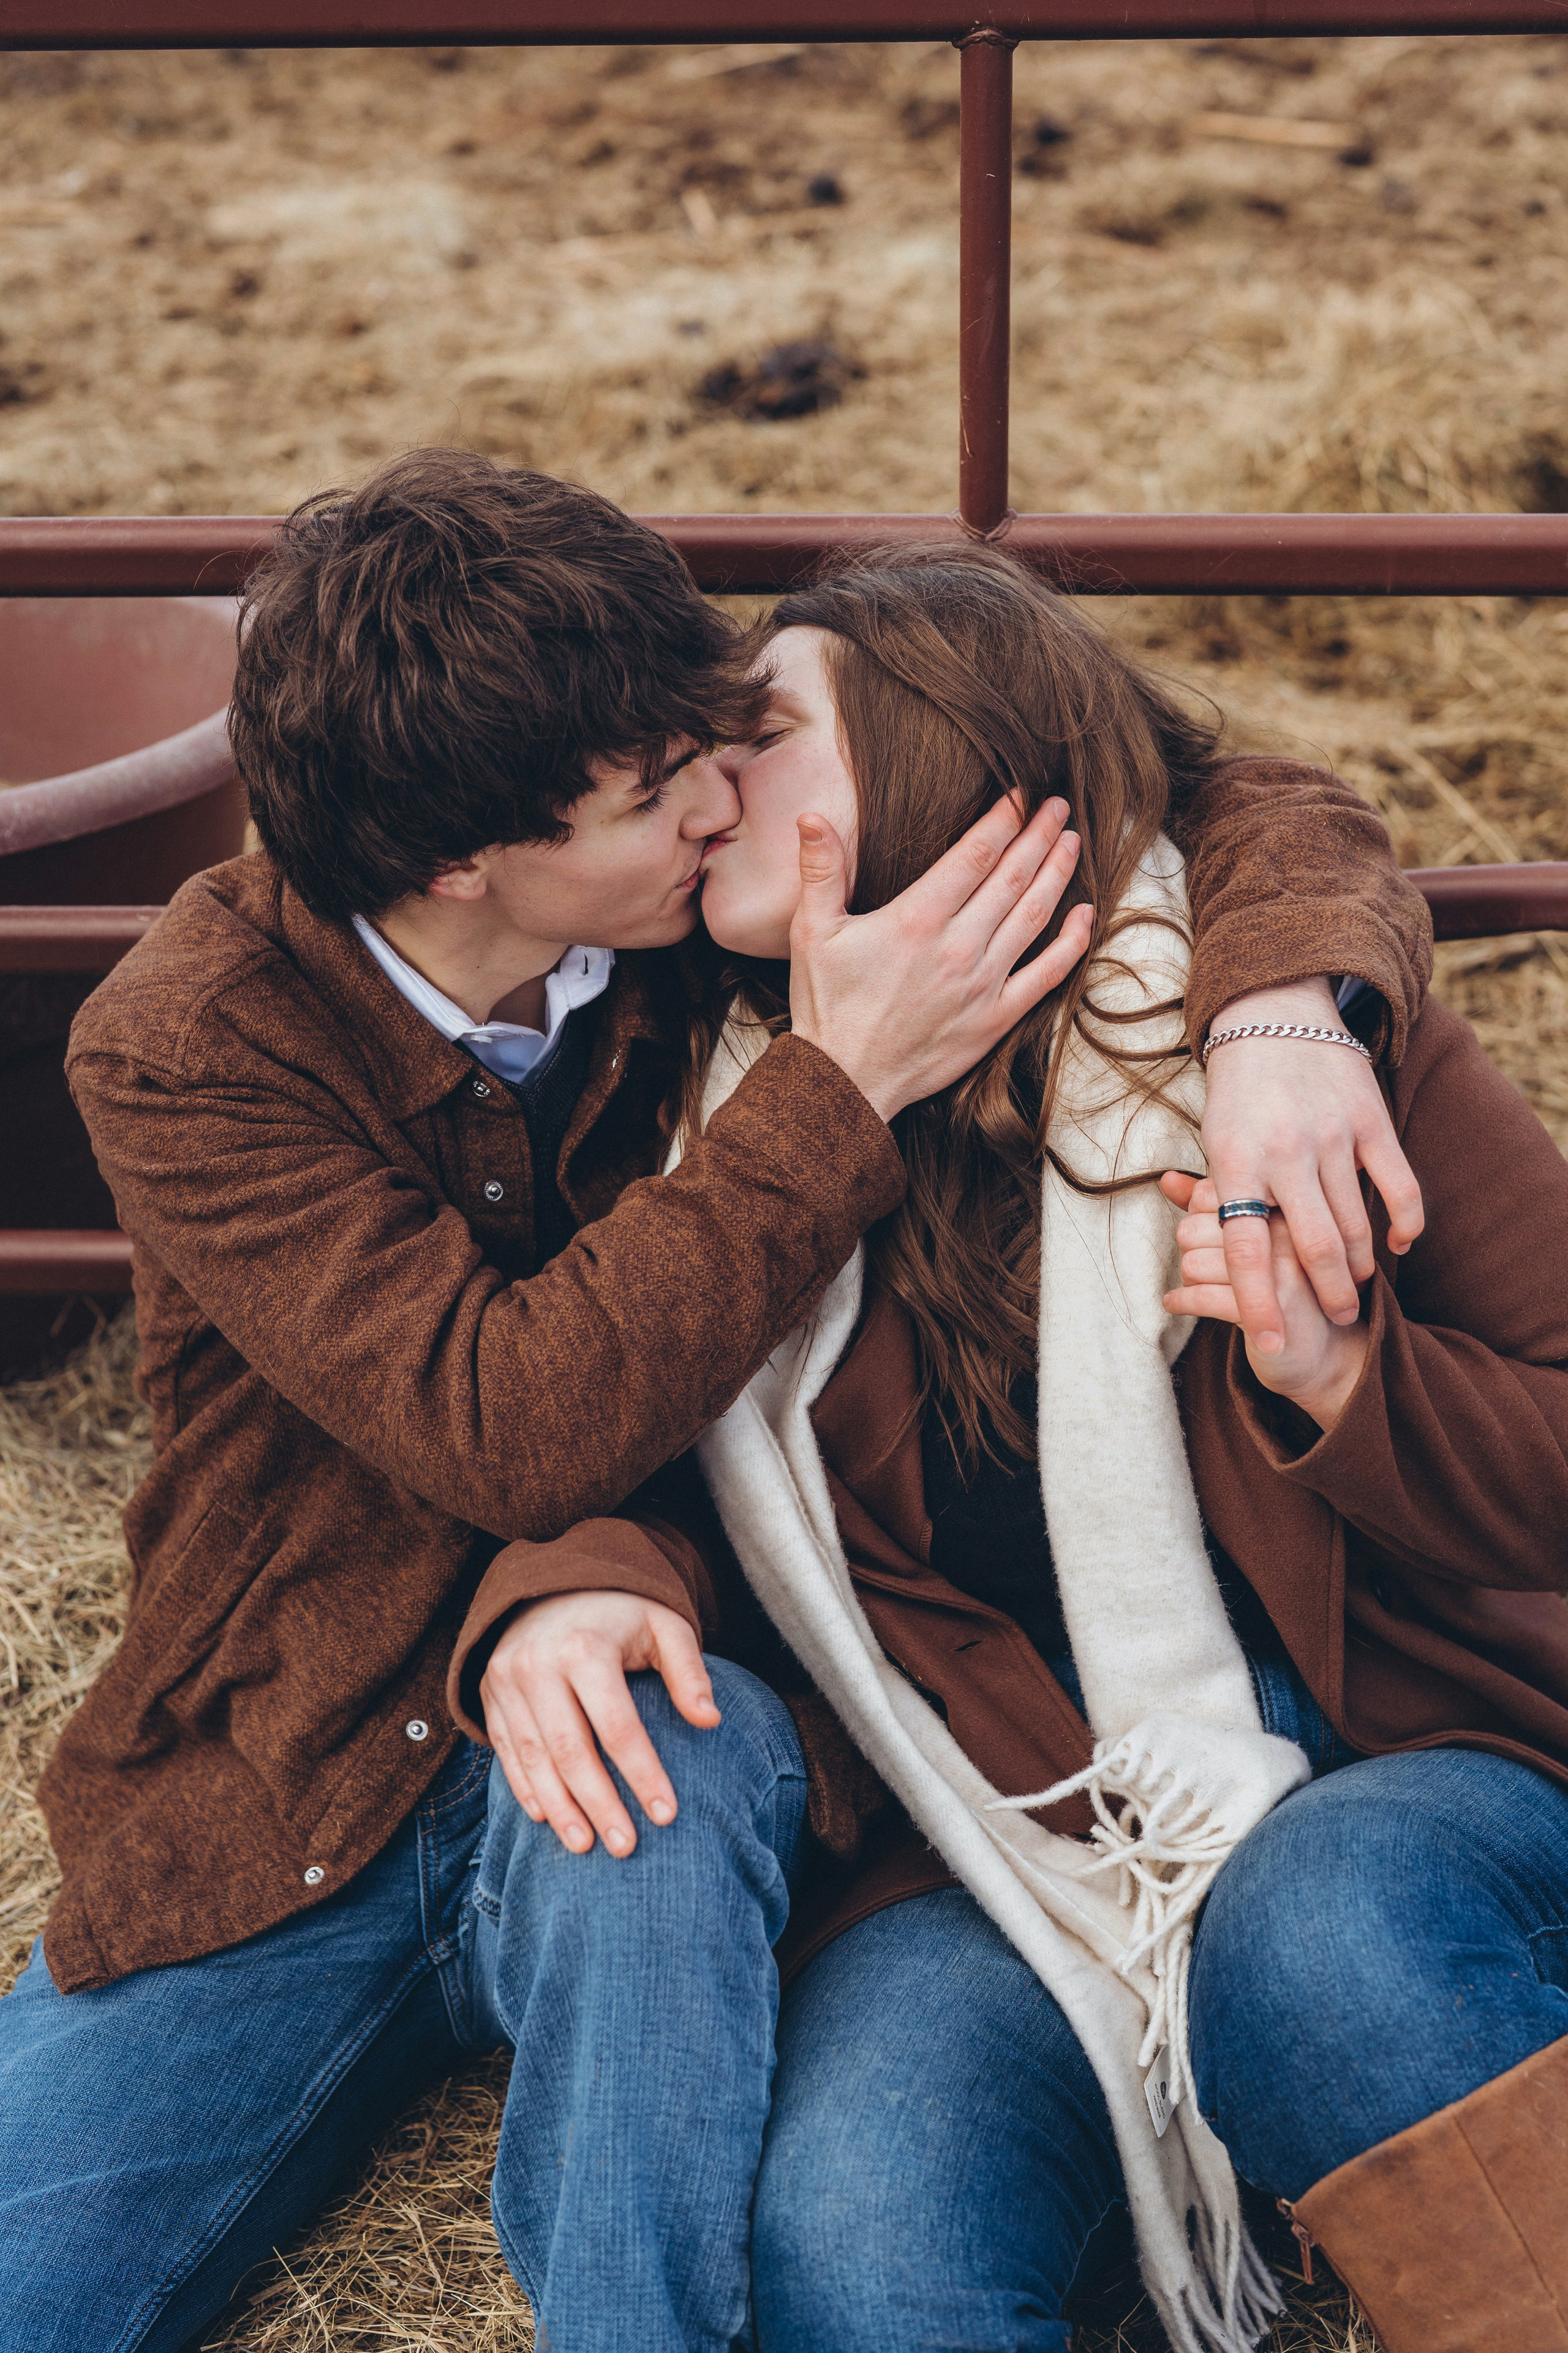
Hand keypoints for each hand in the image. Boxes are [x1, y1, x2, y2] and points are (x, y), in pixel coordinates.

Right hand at [479, 1589, 719, 1856]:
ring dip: (559, 1808)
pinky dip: (524, 1787)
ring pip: (532, 1758)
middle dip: (599, 1804)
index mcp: (584, 1646)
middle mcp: (537, 1663)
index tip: (667, 1815)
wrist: (554, 1580)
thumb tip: (711, 1721)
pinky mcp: (489, 1693)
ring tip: (586, 1845)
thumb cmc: (623, 1611)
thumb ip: (689, 1671)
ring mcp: (506, 1679)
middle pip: (570, 1750)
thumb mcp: (665, 1625)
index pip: (617, 1726)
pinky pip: (504, 1749)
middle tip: (625, 1847)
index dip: (642, 1774)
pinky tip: (547, 1818)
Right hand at [787, 795, 1093, 1122]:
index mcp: (917, 918)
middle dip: (1040, 835)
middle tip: (1057, 806)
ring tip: (1070, 842)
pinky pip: (1047, 973)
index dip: (1005, 818)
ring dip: (1057, 873)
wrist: (846, 1079)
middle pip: (1013, 876)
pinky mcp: (997, 1016)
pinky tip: (1086, 914)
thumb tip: (810, 816)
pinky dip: (1072, 941)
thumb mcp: (811, 932)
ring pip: (1034, 915)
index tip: (1022, 794)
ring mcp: (984, 982)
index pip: (976, 853)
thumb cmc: (827, 1005)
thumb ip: (819, 870)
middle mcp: (959, 945)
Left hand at [1161, 1172, 1370, 1431]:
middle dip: (1190, 1249)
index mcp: (1286, 1208)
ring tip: (1200, 1285)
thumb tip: (1168, 1178)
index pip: (1212, 1195)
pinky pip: (1201, 1297)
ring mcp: (1280, 1271)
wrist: (1325, 1352)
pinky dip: (1182, 1301)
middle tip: (1202, 1266)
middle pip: (1195, 1227)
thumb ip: (1212, 1204)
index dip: (1199, 1217)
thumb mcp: (1254, 1238)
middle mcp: (1286, 1234)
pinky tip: (1178, 1303)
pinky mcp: (1268, 1308)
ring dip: (1188, 1278)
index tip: (1209, 1237)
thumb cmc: (1286, 1286)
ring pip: (1194, 1261)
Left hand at [1200, 978, 1422, 1357]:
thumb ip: (1220, 1202)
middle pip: (1312, 1246)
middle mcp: (1285, 1152)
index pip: (1247, 1249)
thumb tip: (1199, 1267)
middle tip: (1339, 1319)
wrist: (1273, 1015)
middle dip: (1329, 1295)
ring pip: (1356, 1222)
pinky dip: (1405, 1222)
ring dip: (1359, 1264)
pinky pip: (1399, 1185)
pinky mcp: (1370, 1120)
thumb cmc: (1237, 1093)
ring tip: (1356, 1286)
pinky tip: (1399, 1244)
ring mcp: (1332, 1135)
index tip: (1272, 1344)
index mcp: (1236, 1161)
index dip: (1259, 1303)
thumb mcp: (1213, 1143)